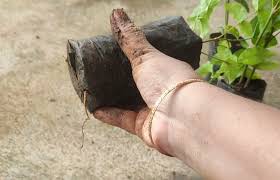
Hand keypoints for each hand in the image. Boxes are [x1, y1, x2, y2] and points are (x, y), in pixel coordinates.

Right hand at [93, 9, 198, 154]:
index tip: (115, 53)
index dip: (133, 58)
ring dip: (112, 97)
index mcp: (166, 71)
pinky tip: (94, 108)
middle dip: (120, 79)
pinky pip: (122, 119)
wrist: (181, 118)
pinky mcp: (143, 126)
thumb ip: (130, 39)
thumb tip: (116, 13)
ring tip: (94, 88)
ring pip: (128, 103)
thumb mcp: (146, 56)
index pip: (149, 63)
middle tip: (101, 71)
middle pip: (136, 84)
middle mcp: (160, 90)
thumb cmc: (168, 81)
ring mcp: (152, 109)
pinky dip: (109, 114)